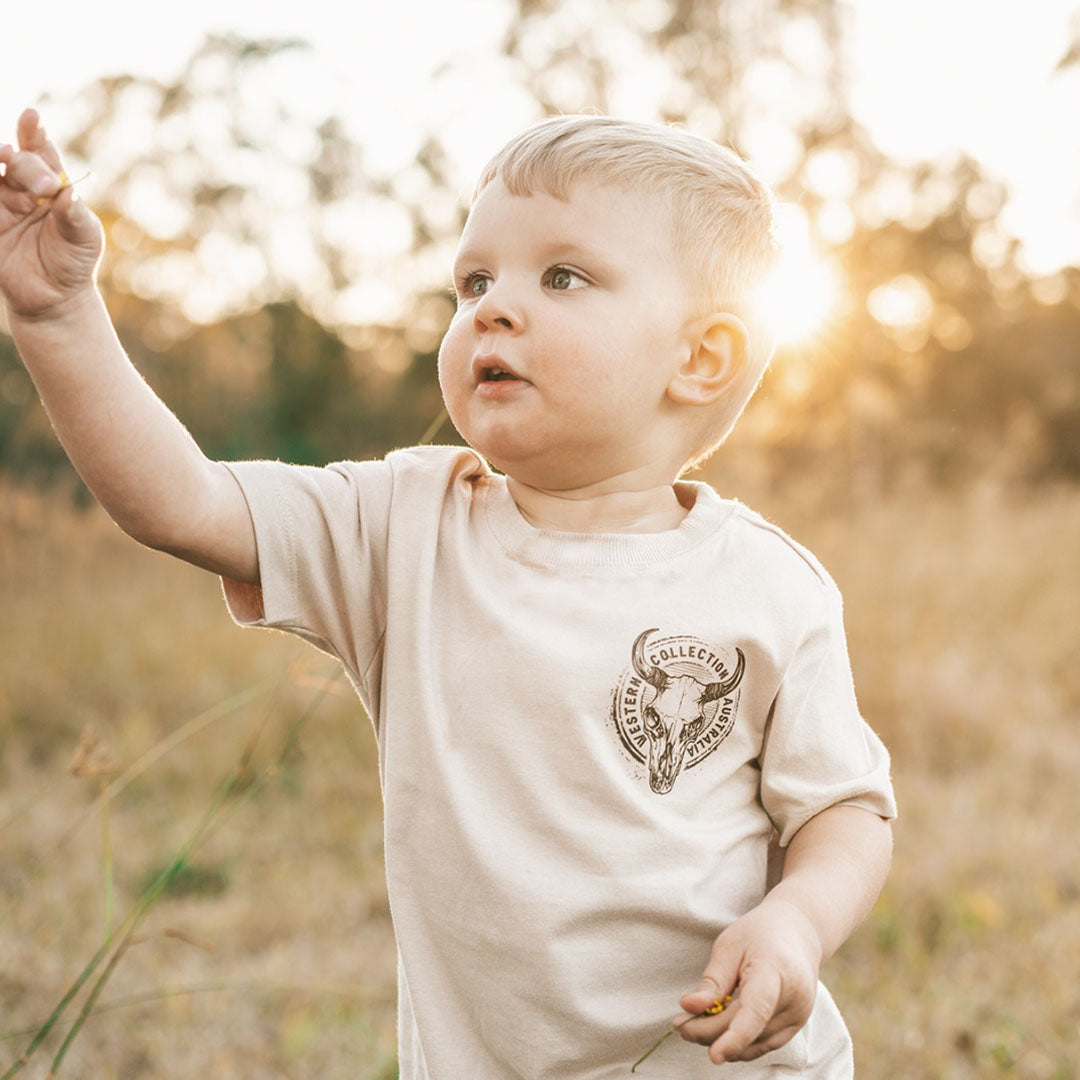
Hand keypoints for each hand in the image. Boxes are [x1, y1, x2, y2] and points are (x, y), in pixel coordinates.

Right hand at [0, 109, 102, 318]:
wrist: (56, 297)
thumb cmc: (75, 261)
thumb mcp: (85, 238)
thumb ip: (75, 215)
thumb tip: (66, 193)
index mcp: (51, 185)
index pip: (41, 152)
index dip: (34, 133)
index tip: (32, 117)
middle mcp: (23, 188)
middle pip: (17, 162)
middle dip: (27, 165)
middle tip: (46, 186)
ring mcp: (1, 203)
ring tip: (3, 159)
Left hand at [676, 897, 821, 1064]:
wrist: (798, 931)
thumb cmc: (759, 933)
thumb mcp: (729, 945)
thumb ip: (712, 981)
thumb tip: (689, 1008)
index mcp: (776, 970)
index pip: (756, 1011)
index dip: (735, 1037)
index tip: (714, 1056)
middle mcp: (794, 998)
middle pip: (747, 1028)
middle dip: (709, 1032)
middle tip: (679, 1024)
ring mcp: (798, 1015)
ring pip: (754, 1043)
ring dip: (721, 1040)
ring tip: (694, 1025)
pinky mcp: (797, 1026)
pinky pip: (764, 1044)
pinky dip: (739, 1042)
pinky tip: (718, 1030)